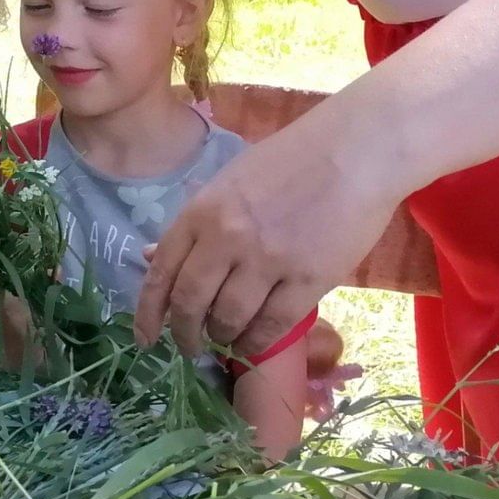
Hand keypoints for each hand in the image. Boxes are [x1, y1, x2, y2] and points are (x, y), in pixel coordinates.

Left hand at [135, 129, 398, 360]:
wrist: (354, 151)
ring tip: (225, 339)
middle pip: (191, 303)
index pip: (162, 272)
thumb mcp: (228, 183)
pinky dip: (257, 342)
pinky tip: (254, 344)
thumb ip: (194, 224)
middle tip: (188, 347)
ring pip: (229, 319)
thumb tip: (152, 256)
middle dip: (184, 333)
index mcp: (202, 210)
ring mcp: (268, 259)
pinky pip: (273, 325)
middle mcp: (227, 237)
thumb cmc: (290, 161)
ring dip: (222, 337)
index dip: (148, 312)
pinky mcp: (309, 278)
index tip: (144, 338)